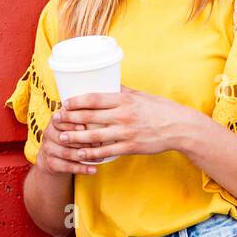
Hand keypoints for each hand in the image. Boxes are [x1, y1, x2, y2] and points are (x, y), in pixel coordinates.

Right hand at [36, 118, 96, 175]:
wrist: (53, 155)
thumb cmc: (71, 133)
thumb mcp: (74, 123)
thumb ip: (83, 115)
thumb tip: (102, 109)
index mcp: (55, 121)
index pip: (61, 120)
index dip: (72, 124)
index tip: (84, 127)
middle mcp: (48, 134)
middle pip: (64, 138)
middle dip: (82, 141)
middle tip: (99, 144)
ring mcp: (48, 149)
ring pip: (66, 153)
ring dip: (84, 156)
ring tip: (100, 158)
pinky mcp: (50, 163)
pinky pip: (67, 167)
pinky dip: (82, 169)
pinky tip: (94, 170)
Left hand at [51, 84, 200, 161]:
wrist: (179, 127)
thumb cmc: (160, 109)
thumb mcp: (141, 95)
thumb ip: (123, 91)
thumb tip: (108, 82)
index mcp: (125, 100)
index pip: (94, 98)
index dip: (76, 101)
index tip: (65, 103)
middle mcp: (123, 115)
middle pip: (89, 116)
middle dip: (69, 119)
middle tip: (56, 120)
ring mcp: (126, 132)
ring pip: (93, 136)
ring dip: (75, 137)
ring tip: (62, 137)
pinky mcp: (130, 147)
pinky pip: (106, 151)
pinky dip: (91, 153)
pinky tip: (81, 154)